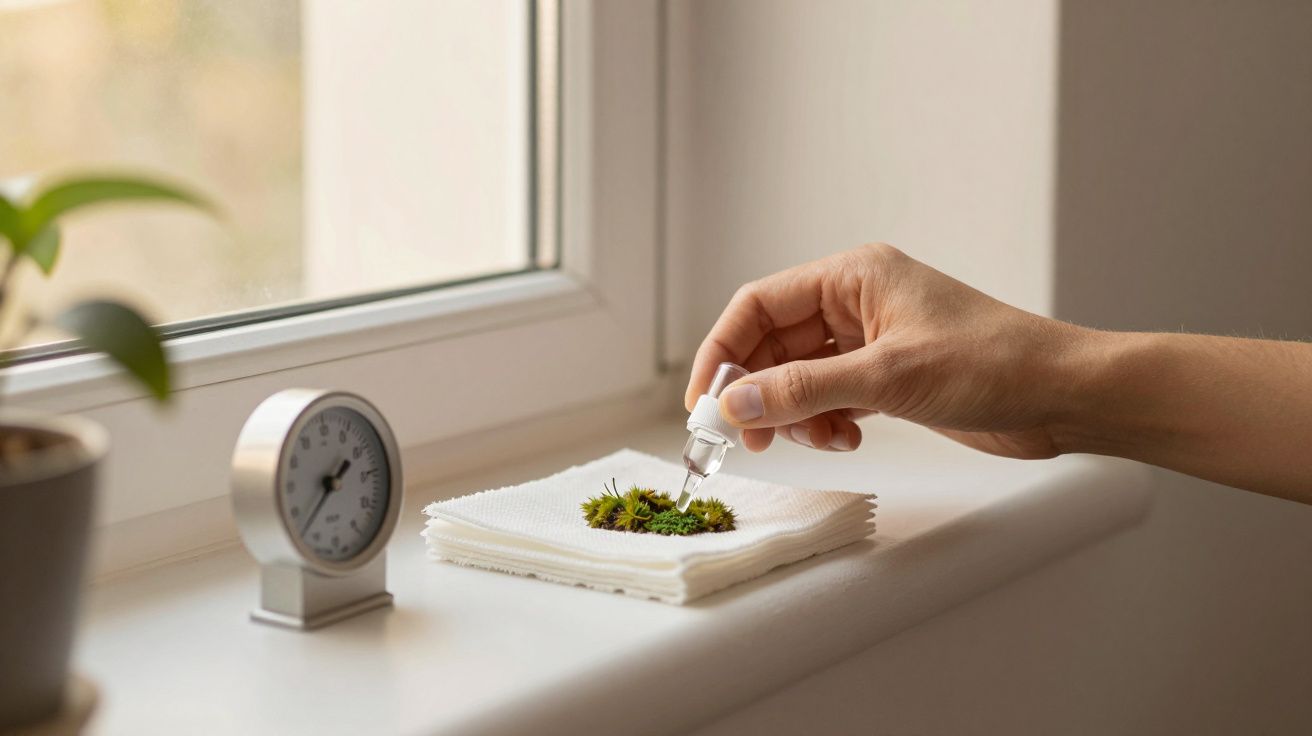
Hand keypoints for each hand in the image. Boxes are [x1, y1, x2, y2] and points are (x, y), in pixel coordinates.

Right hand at [684, 244, 1088, 458]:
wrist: (1063, 395)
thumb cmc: (994, 363)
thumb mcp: (889, 376)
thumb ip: (804, 389)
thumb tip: (734, 403)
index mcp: (853, 276)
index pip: (759, 304)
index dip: (723, 350)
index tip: (704, 401)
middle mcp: (856, 302)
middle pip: (773, 343)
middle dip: (757, 391)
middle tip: (747, 438)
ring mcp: (872, 340)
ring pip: (799, 375)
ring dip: (795, 413)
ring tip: (820, 440)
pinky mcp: (888, 376)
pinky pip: (829, 396)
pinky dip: (825, 421)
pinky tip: (848, 438)